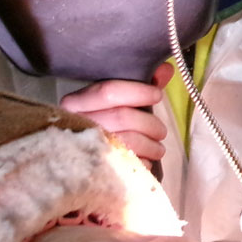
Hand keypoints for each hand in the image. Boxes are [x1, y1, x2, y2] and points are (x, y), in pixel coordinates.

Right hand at [59, 62, 174, 162]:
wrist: (78, 165)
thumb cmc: (104, 127)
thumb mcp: (117, 103)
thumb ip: (141, 86)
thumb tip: (166, 70)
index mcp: (76, 103)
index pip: (109, 91)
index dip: (139, 92)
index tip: (157, 95)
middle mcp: (76, 123)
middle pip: (123, 117)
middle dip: (150, 124)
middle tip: (160, 131)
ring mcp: (84, 148)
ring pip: (129, 140)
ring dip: (152, 146)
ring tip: (158, 148)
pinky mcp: (95, 171)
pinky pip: (128, 164)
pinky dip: (143, 162)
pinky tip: (145, 161)